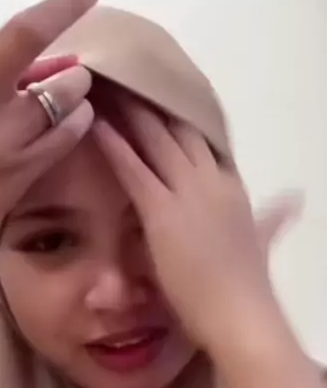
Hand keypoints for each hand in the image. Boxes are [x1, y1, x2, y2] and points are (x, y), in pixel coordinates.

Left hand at [94, 98, 300, 355]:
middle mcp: (210, 180)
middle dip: (149, 100)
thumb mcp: (262, 240)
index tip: (158, 91)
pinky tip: (96, 123)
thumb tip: (292, 201)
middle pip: (176, 128)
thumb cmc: (245, 286)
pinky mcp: (162, 213)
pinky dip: (113, 144)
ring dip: (128, 110)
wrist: (241, 314)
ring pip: (155, 138)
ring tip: (105, 83)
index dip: (178, 113)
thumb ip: (272, 218)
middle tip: (124, 73)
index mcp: (231, 186)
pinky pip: (134, 169)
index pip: (203, 138)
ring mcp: (187, 193)